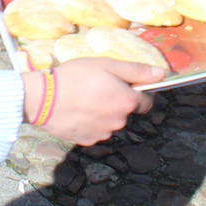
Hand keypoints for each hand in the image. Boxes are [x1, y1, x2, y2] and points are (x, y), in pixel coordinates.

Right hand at [24, 58, 162, 144]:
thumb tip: (161, 74)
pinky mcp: (87, 140)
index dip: (136, 90)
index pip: (146, 101)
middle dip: (117, 100)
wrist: (43, 98)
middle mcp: (119, 121)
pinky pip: (95, 130)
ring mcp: (103, 133)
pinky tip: (76, 110)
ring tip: (83, 98)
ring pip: (110, 121)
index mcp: (127, 101)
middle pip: (126, 111)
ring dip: (103, 112)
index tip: (122, 83)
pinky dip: (90, 122)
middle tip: (97, 86)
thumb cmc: (75, 76)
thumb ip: (136, 70)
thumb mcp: (107, 65)